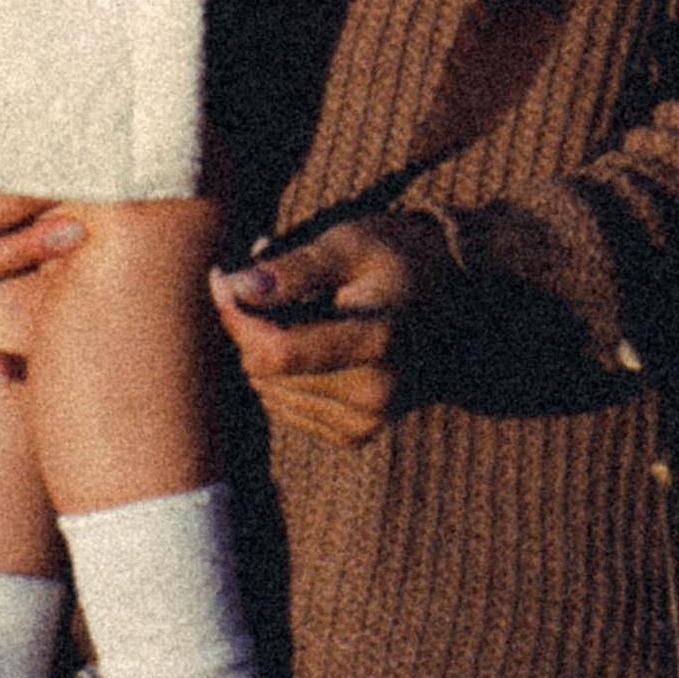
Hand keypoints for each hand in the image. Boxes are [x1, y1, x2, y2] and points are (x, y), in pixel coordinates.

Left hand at [210, 217, 449, 449]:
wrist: (454, 297)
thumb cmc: (397, 258)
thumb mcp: (350, 244)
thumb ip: (294, 269)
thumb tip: (234, 287)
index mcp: (378, 341)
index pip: (278, 350)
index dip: (238, 317)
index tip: (224, 278)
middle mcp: (375, 392)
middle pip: (266, 370)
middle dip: (250, 325)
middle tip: (264, 282)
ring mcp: (367, 420)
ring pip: (268, 389)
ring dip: (264, 348)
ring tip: (296, 309)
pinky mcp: (356, 433)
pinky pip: (285, 406)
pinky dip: (281, 373)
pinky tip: (308, 340)